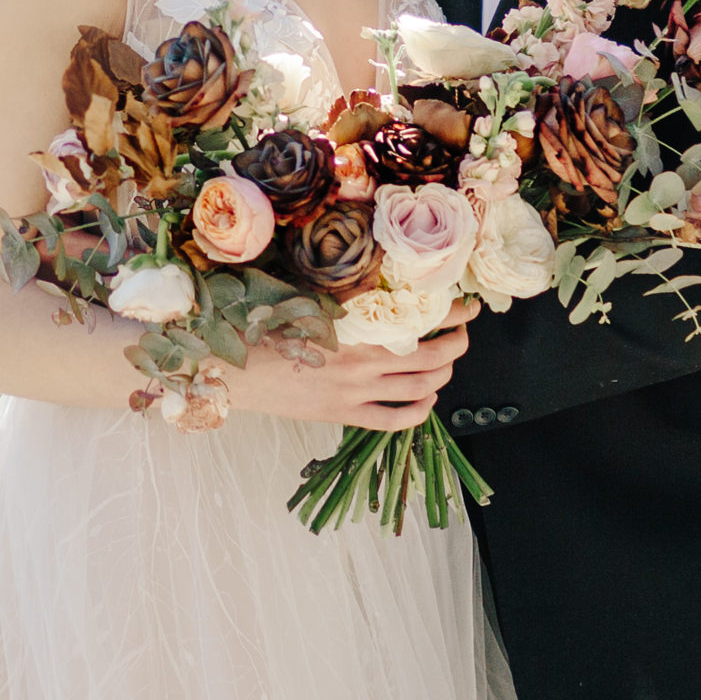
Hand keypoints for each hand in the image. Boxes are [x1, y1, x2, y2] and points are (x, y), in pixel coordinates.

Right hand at [223, 298, 479, 430]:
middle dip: (457, 345)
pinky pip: (395, 420)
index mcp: (355, 327)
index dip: (452, 315)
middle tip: (463, 333)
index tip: (465, 307)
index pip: (420, 320)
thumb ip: (346, 295)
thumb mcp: (308, 299)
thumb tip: (379, 279)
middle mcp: (363, 362)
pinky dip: (420, 412)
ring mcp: (356, 393)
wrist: (234, 369)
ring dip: (444, 375)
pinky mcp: (344, 415)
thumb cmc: (266, 326)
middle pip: (432, 358)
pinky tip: (427, 401)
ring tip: (448, 363)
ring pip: (421, 389)